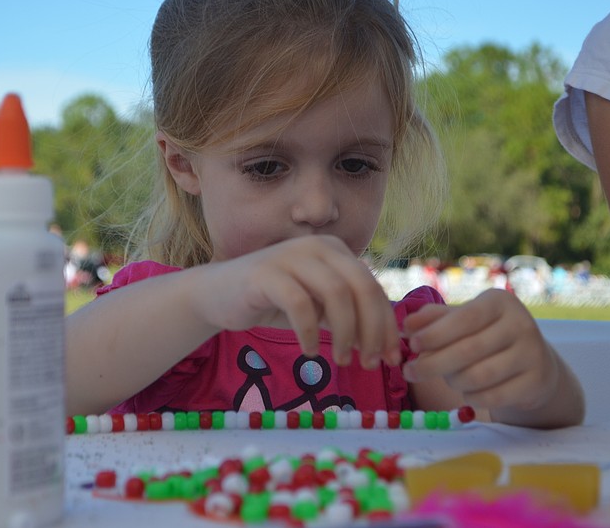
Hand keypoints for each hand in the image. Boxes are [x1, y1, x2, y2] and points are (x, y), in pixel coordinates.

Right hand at [197, 235, 400, 368]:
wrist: (218, 294)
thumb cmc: (273, 302)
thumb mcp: (319, 309)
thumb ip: (348, 317)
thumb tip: (387, 344)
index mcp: (335, 250)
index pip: (373, 287)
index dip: (387, 325)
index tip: (392, 358)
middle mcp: (317, 246)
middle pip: (362, 287)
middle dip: (373, 330)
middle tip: (370, 364)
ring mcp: (290, 256)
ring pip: (336, 294)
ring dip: (345, 333)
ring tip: (341, 360)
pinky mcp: (265, 273)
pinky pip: (300, 304)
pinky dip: (310, 332)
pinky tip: (310, 352)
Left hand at [401, 289, 557, 412]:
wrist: (535, 364)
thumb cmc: (487, 336)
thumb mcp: (464, 320)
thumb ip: (434, 319)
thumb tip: (406, 325)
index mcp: (500, 302)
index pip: (464, 318)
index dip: (434, 333)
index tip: (412, 345)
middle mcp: (521, 324)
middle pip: (468, 350)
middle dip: (432, 363)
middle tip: (409, 371)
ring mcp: (532, 354)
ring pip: (478, 376)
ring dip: (452, 381)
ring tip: (446, 378)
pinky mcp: (536, 382)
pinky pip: (492, 397)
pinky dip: (471, 397)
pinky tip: (466, 392)